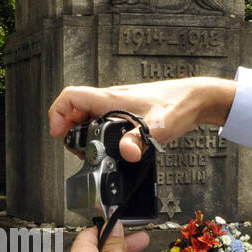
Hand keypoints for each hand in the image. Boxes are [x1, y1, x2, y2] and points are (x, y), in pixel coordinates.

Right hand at [48, 77, 236, 161]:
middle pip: (74, 110)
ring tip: (91, 151)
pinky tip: (111, 147)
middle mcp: (109, 100)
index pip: (70, 98)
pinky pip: (102, 120)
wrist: (194, 98)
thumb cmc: (176, 105)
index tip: (57, 134)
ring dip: (84, 133)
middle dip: (69, 131)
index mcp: (109, 99)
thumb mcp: (155, 127)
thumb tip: (126, 153)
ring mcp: (117, 106)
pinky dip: (99, 133)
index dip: (57, 114)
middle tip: (77, 150)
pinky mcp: (126, 113)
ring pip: (88, 116)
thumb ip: (138, 141)